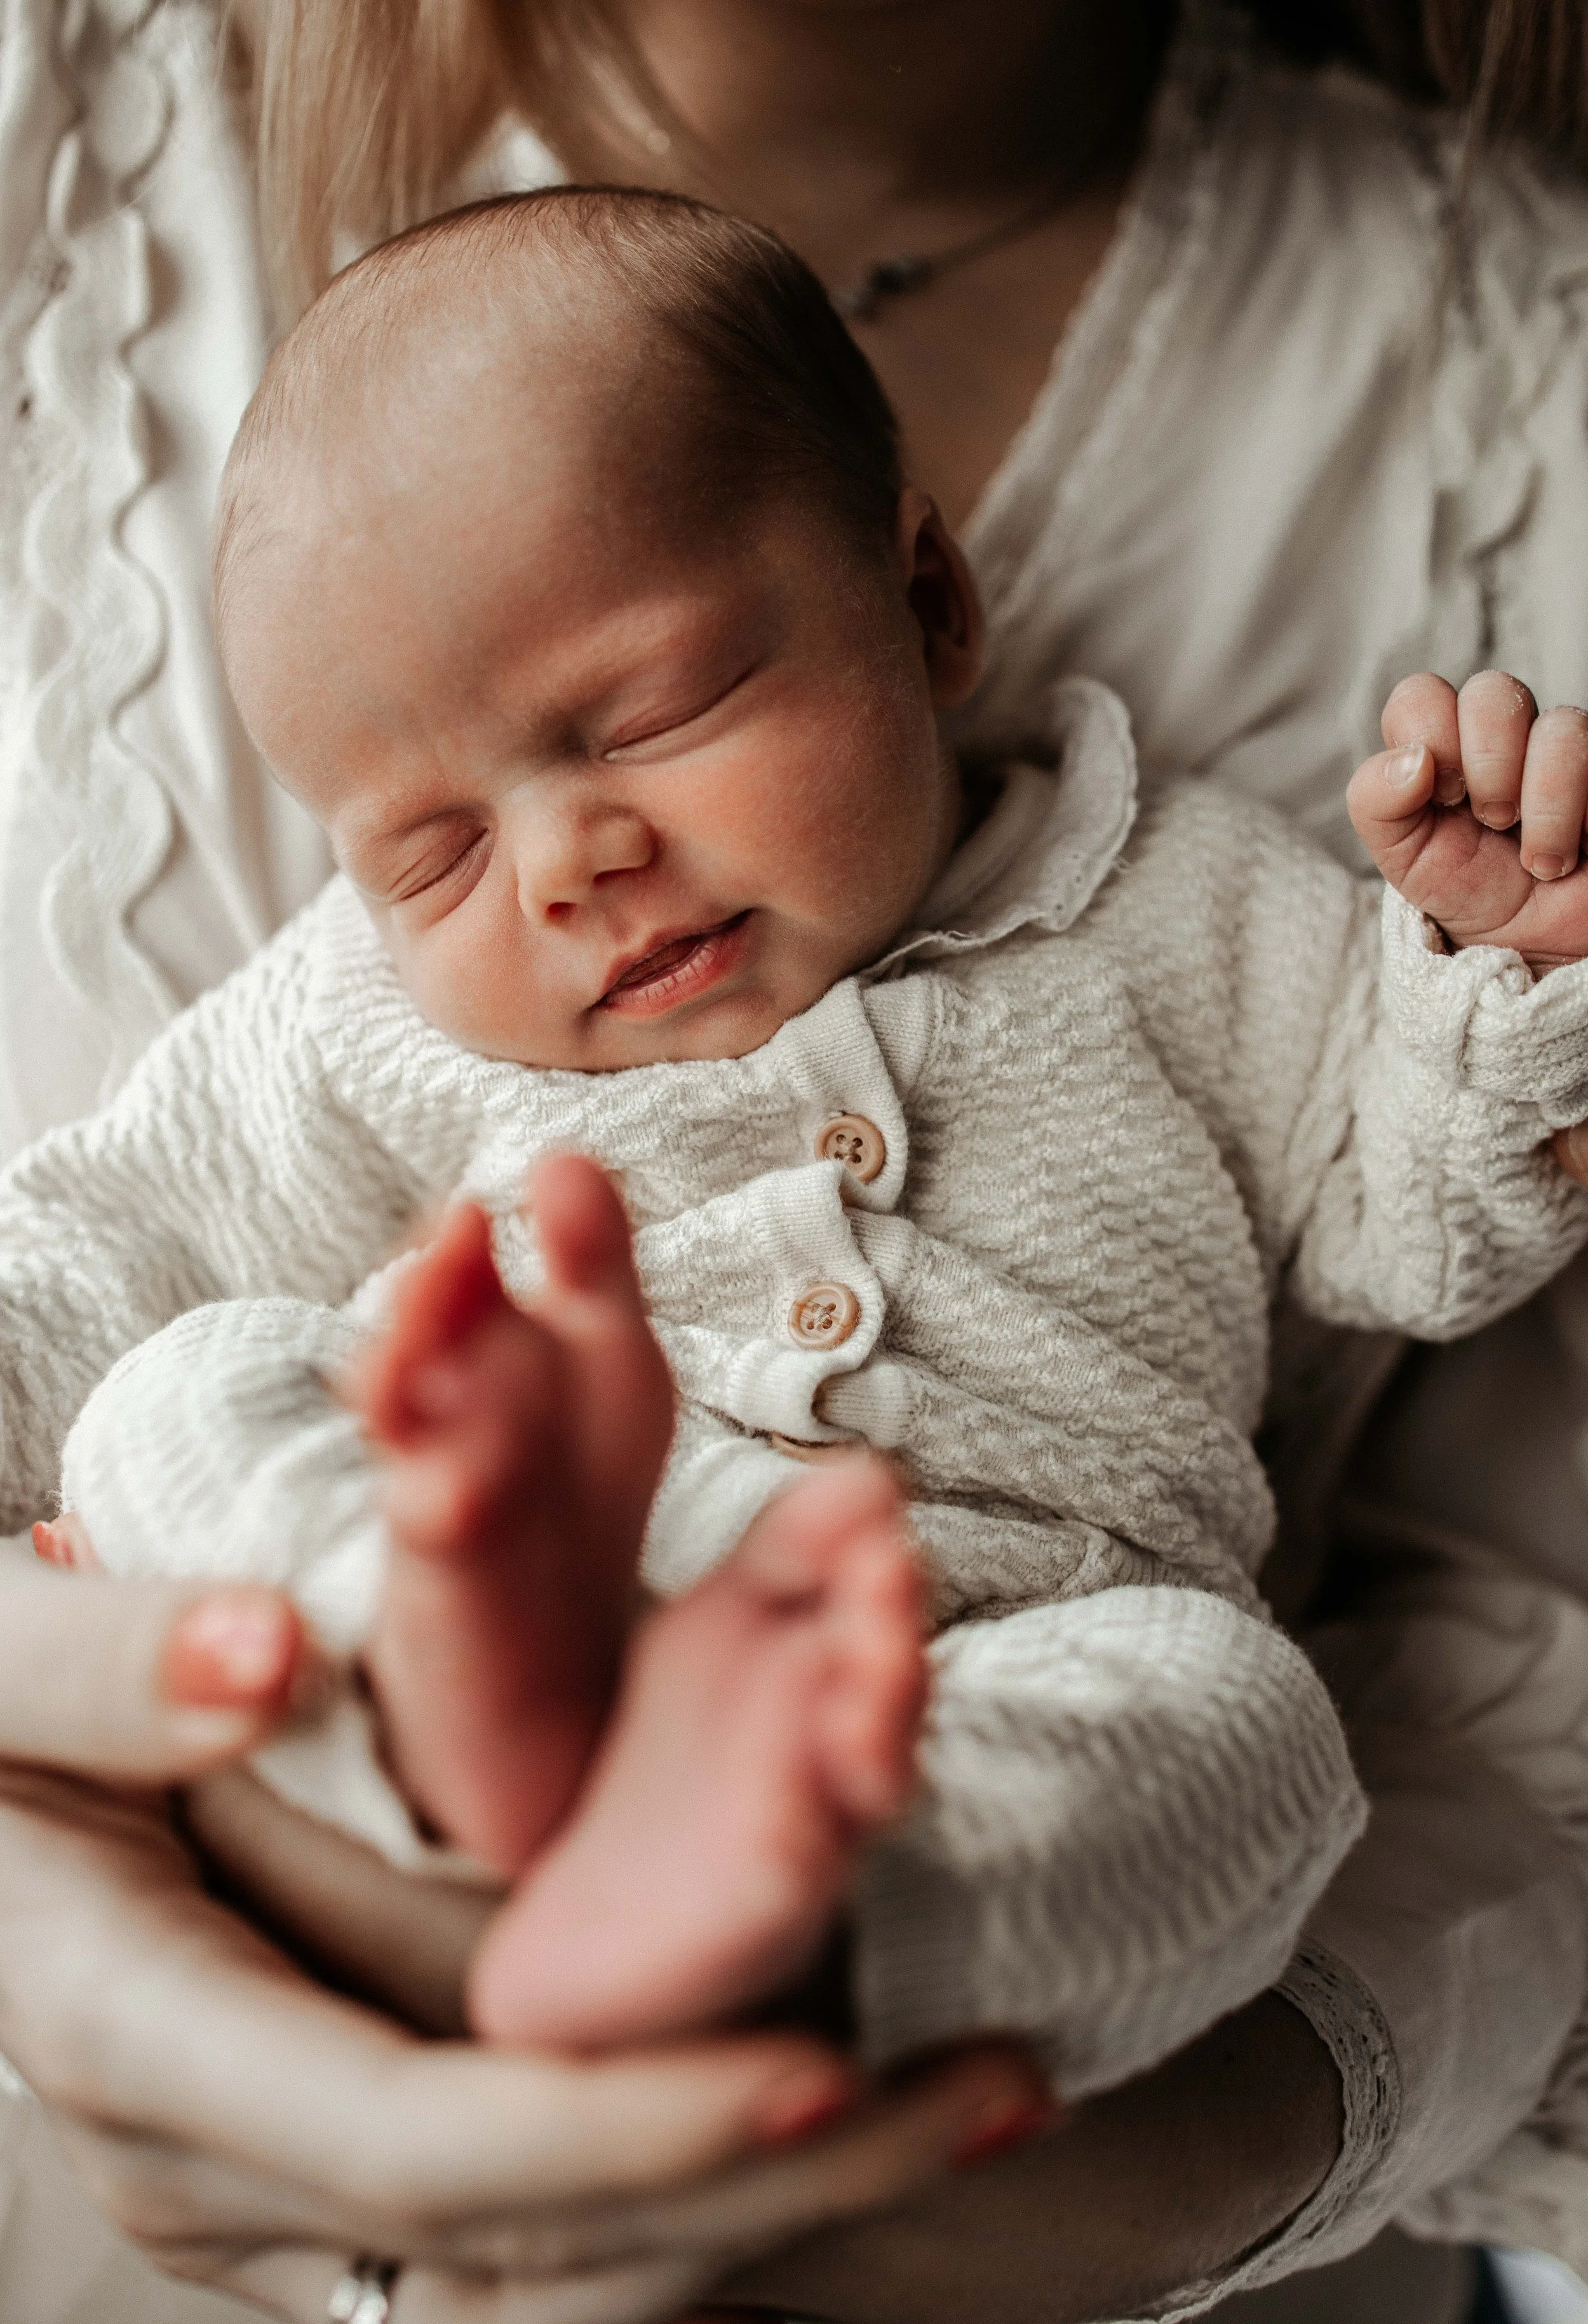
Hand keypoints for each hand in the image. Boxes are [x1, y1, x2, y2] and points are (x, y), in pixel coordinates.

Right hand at [0, 1559, 1046, 2320]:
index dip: (622, 2120)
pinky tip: (838, 2091)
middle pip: (527, 2244)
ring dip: (770, 2198)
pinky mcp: (336, 2150)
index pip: (419, 2142)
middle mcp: (220, 2163)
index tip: (819, 2067)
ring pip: (555, 2264)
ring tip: (972, 2098)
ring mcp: (281, 2182)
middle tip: (991, 2093)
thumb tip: (259, 1657)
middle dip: (771, 2187)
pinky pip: (538, 2219)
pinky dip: (697, 2167)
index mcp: (143, 2039)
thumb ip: (101, 1666)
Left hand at [1347, 669, 1587, 969]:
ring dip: (1546, 807)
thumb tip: (1410, 760)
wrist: (1531, 943)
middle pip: (1493, 692)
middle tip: (1492, 822)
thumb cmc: (1465, 890)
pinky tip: (1579, 852)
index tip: (1442, 797)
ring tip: (1539, 862)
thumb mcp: (1402, 859)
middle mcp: (1502, 735)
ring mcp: (1559, 749)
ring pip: (1562, 728)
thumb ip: (1375, 804)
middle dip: (1490, 765)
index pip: (1423, 695)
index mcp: (1441, 746)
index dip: (1429, 737)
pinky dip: (1584, 820)